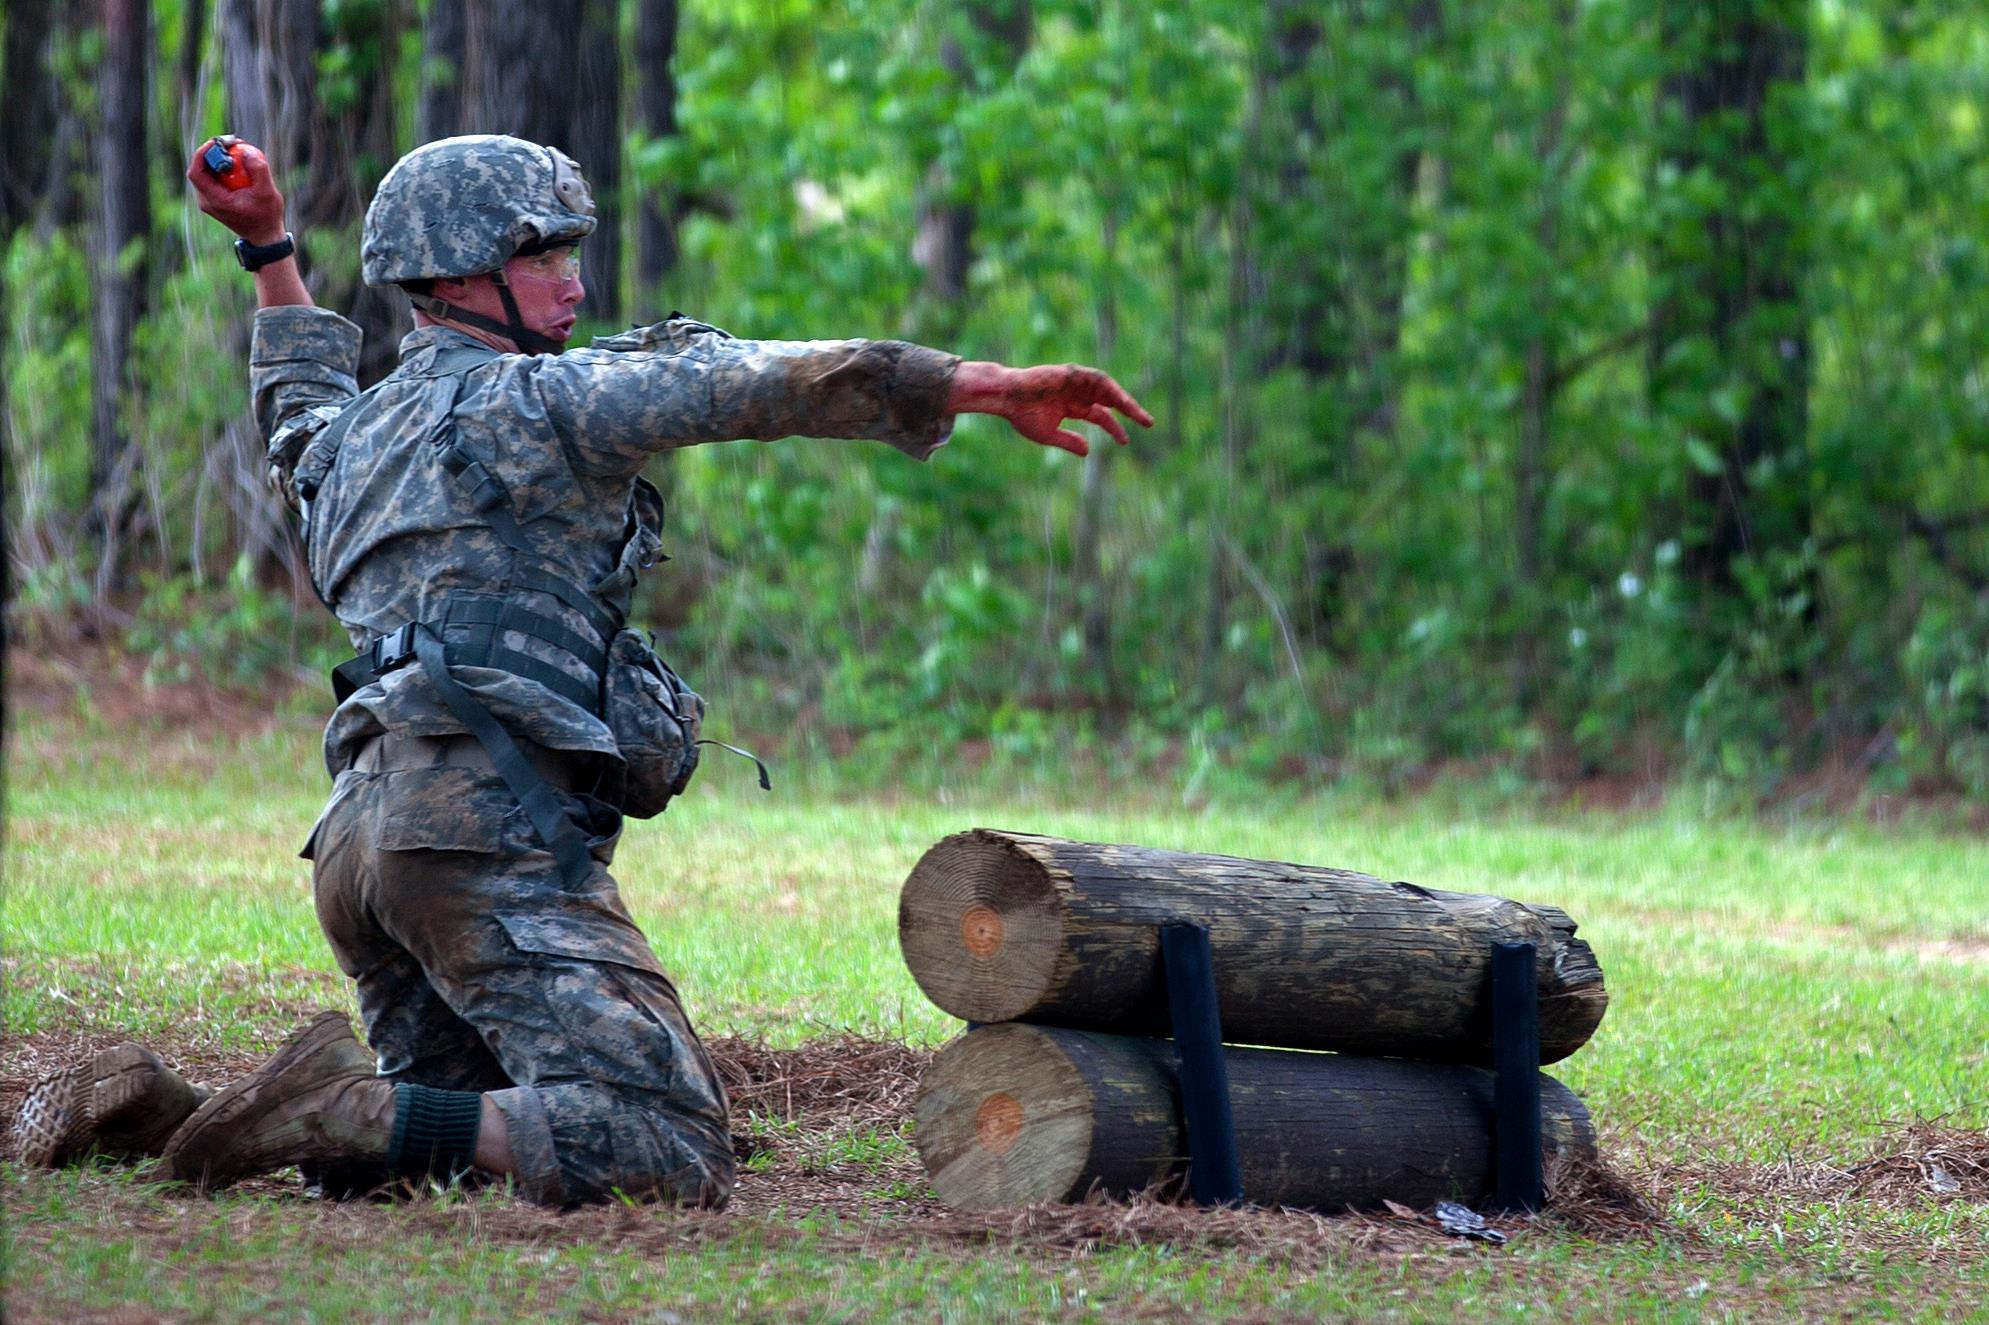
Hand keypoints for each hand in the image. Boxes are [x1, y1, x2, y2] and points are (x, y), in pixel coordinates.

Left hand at [185, 136, 286, 244]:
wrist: (265, 237)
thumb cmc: (266, 217)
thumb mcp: (267, 192)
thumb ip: (258, 170)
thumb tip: (246, 151)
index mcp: (215, 200)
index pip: (197, 172)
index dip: (203, 153)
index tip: (219, 142)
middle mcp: (207, 200)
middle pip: (202, 169)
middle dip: (215, 153)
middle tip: (233, 143)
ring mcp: (210, 200)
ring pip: (209, 172)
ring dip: (222, 159)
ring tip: (240, 151)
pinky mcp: (216, 198)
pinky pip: (216, 178)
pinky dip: (226, 168)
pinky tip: (242, 164)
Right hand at [948, 361, 1154, 456]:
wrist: (1007, 398)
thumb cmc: (1022, 416)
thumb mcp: (1049, 434)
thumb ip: (1069, 441)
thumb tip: (1088, 451)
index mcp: (1072, 406)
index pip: (1100, 415)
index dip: (1114, 428)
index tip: (1125, 441)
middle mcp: (1077, 393)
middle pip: (1109, 400)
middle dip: (1129, 409)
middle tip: (1148, 423)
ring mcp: (1075, 382)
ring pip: (1106, 388)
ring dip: (1123, 398)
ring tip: (1136, 412)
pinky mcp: (1070, 373)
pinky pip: (1095, 378)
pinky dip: (1108, 386)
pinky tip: (1118, 397)